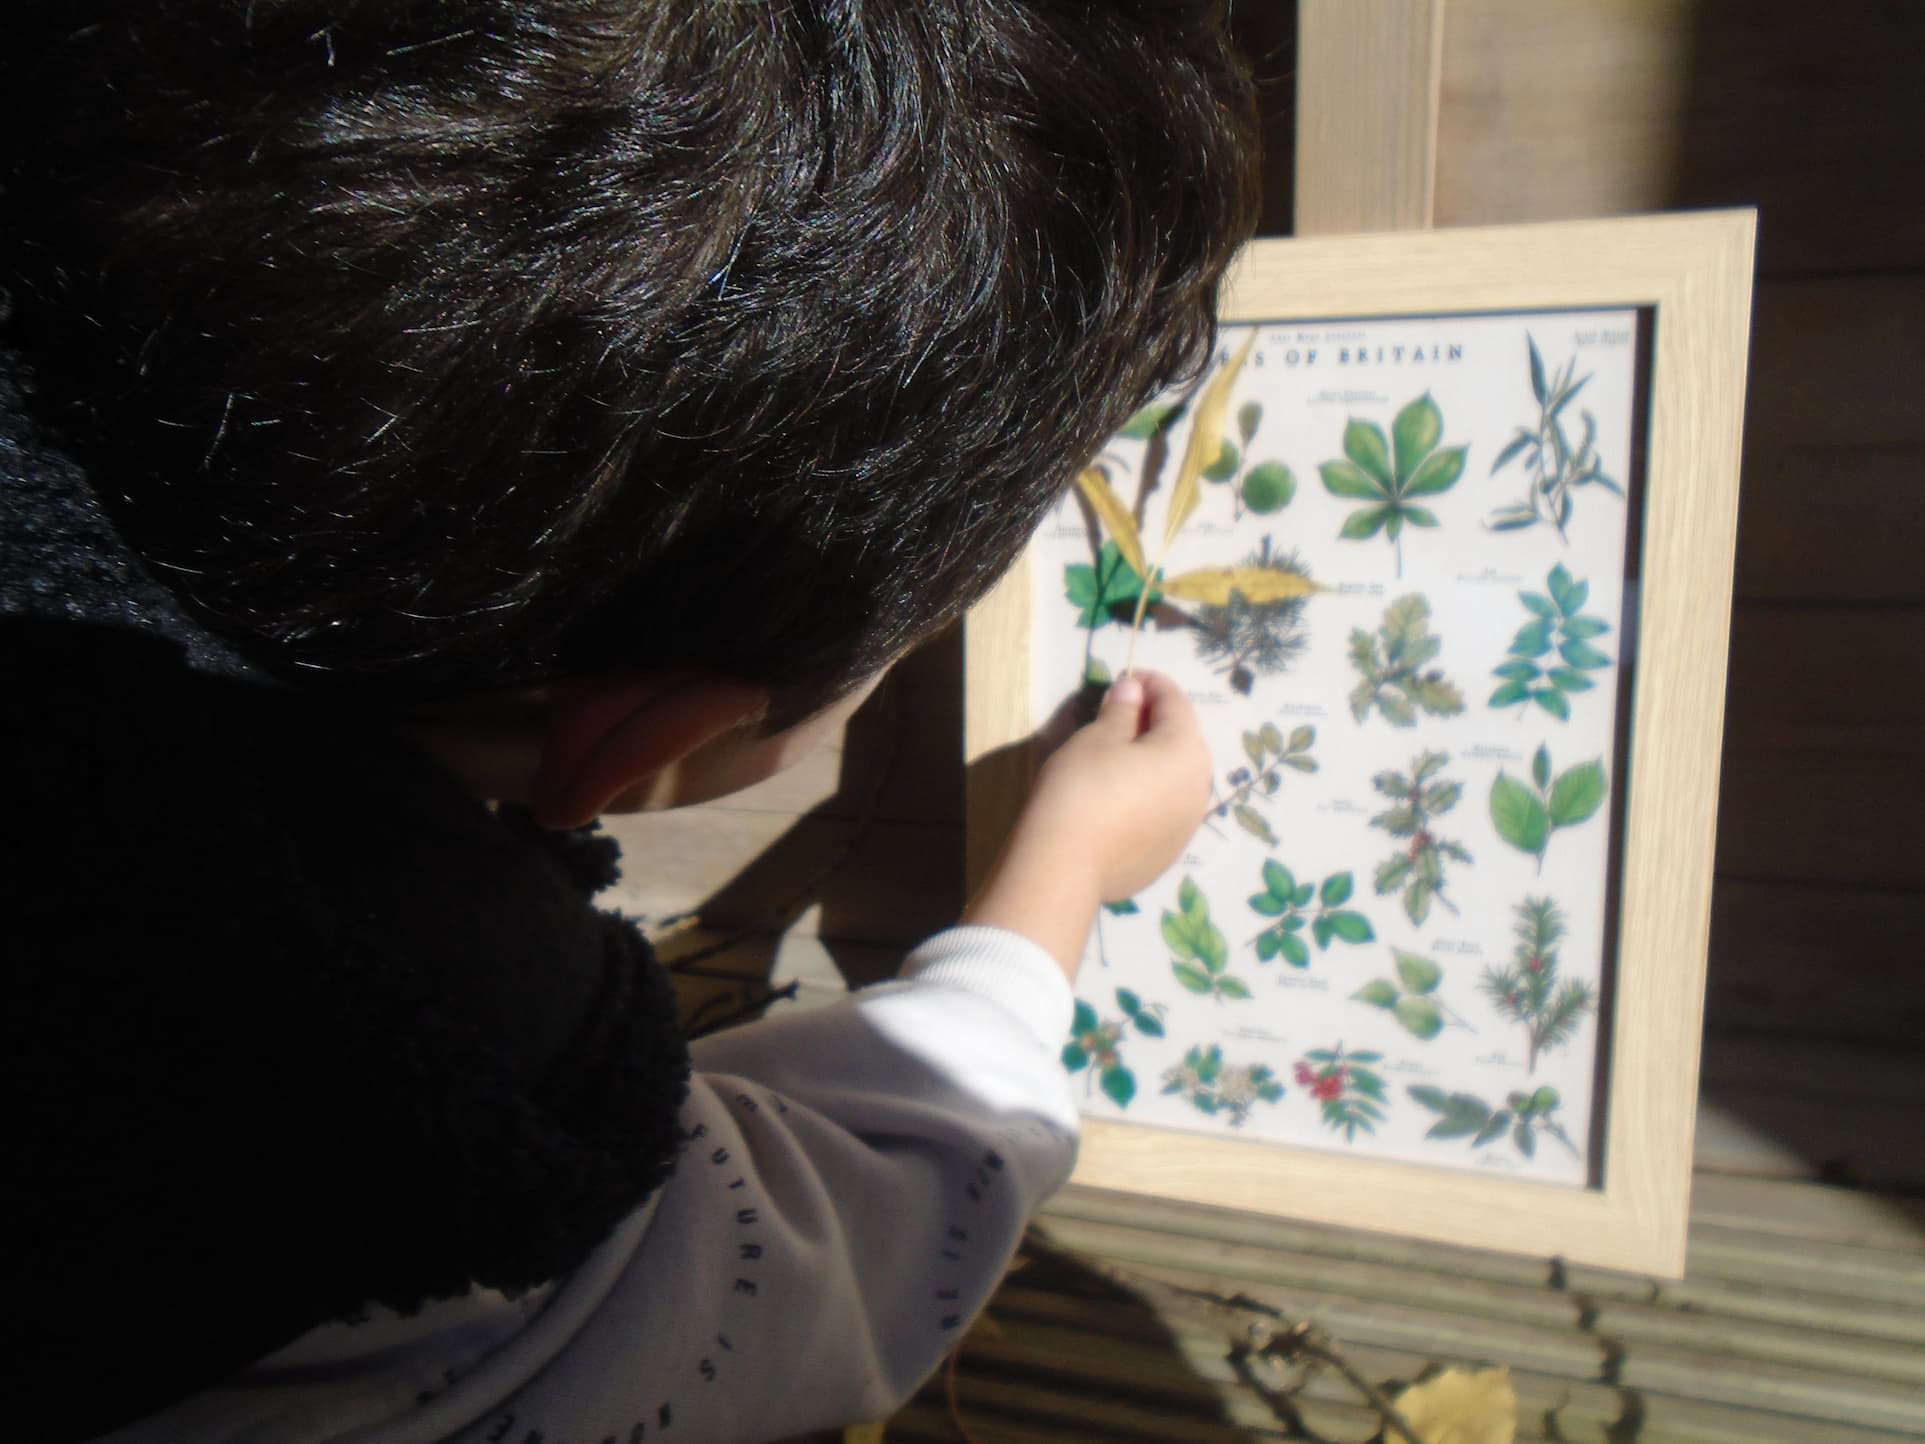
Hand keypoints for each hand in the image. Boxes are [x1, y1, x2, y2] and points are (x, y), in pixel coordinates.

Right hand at [1024, 672, 1211, 899]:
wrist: (1066, 864)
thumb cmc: (1082, 786)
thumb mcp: (1097, 738)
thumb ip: (1122, 710)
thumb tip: (1134, 690)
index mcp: (1186, 749)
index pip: (1176, 702)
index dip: (1152, 683)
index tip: (1129, 677)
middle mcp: (1200, 787)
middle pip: (1184, 741)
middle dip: (1157, 722)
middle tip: (1123, 714)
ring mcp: (1188, 825)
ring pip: (1178, 779)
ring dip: (1157, 761)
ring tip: (1122, 757)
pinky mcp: (1170, 853)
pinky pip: (1166, 811)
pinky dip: (1151, 795)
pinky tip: (1121, 799)